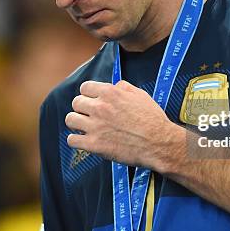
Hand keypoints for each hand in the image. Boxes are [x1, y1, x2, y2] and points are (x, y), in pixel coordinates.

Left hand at [65, 80, 182, 169]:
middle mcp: (99, 107)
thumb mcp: (141, 95)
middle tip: (90, 115)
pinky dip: (76, 140)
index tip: (92, 101)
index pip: (85, 88)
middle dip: (82, 108)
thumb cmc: (153, 120)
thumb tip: (114, 86)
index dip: (89, 94)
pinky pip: (72, 140)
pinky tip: (84, 140)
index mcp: (110, 93)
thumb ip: (124, 87)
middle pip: (76, 102)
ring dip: (76, 122)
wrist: (159, 143)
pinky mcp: (94, 144)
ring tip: (84, 127)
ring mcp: (95, 126)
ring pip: (70, 119)